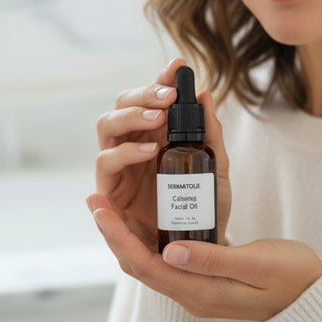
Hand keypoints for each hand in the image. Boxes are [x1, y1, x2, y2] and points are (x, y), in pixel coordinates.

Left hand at [85, 197, 321, 320]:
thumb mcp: (256, 263)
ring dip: (127, 236)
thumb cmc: (291, 276)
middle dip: (114, 233)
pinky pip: (165, 259)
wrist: (312, 298)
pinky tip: (143, 220)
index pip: (145, 264)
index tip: (99, 208)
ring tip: (110, 208)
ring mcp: (198, 289)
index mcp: (200, 292)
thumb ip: (213, 259)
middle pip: (139, 264)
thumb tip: (170, 251)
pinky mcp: (204, 279)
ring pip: (149, 262)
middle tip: (95, 202)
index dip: (118, 236)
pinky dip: (147, 238)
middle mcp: (192, 294)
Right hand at [94, 57, 230, 249]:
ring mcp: (118, 166)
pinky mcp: (109, 192)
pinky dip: (124, 153)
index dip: (160, 80)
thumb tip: (206, 95)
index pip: (151, 98)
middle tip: (171, 96)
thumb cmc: (206, 210)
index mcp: (156, 134)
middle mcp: (133, 144)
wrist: (201, 254)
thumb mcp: (216, 170)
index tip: (178, 67)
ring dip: (131, 116)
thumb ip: (211, 136)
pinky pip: (105, 164)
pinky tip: (149, 151)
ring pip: (107, 125)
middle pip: (123, 103)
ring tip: (160, 120)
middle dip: (144, 93)